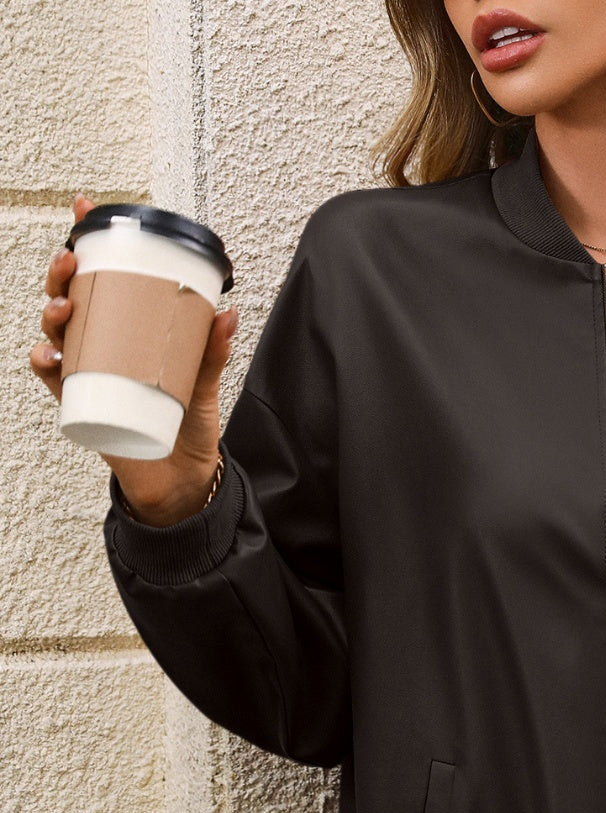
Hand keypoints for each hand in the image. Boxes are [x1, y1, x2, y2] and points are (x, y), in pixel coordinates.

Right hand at [29, 193, 239, 525]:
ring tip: (64, 305)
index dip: (88, 242)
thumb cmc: (188, 424)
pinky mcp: (82, 405)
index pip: (103, 279)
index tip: (85, 210)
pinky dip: (46, 364)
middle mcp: (101, 347)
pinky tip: (49, 354)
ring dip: (52, 313)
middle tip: (71, 260)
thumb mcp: (205, 381)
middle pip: (70, 298)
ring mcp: (88, 374)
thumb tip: (228, 313)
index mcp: (127, 330)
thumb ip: (213, 351)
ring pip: (56, 333)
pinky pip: (54, 380)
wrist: (182, 478)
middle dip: (62, 273)